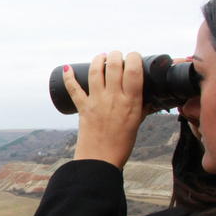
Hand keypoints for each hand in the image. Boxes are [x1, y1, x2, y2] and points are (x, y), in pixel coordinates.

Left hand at [63, 51, 144, 168]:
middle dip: (115, 55)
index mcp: (131, 102)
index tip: (133, 55)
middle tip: (116, 55)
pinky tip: (67, 68)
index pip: (134, 71)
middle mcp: (114, 98)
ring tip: (101, 56)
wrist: (100, 160)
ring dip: (97, 60)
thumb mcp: (138, 122)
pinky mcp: (83, 108)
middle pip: (114, 66)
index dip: (133, 58)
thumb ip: (142, 107)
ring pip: (96, 72)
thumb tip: (149, 97)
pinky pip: (73, 89)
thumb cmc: (122, 143)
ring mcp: (97, 102)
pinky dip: (68, 77)